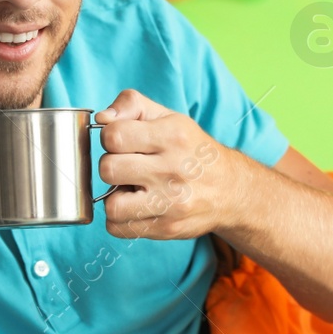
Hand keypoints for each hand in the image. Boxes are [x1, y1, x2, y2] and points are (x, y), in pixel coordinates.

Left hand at [92, 89, 248, 240]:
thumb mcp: (168, 117)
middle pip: (108, 169)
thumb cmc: (191, 149)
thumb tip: (101, 118)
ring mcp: (172, 203)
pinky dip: (120, 219)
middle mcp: (174, 170)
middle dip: (111, 167)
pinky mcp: (168, 228)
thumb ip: (131, 105)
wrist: (230, 189)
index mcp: (173, 135)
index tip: (121, 143)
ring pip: (112, 205)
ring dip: (115, 198)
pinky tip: (136, 208)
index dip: (109, 138)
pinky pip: (119, 228)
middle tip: (127, 167)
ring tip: (131, 191)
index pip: (114, 136)